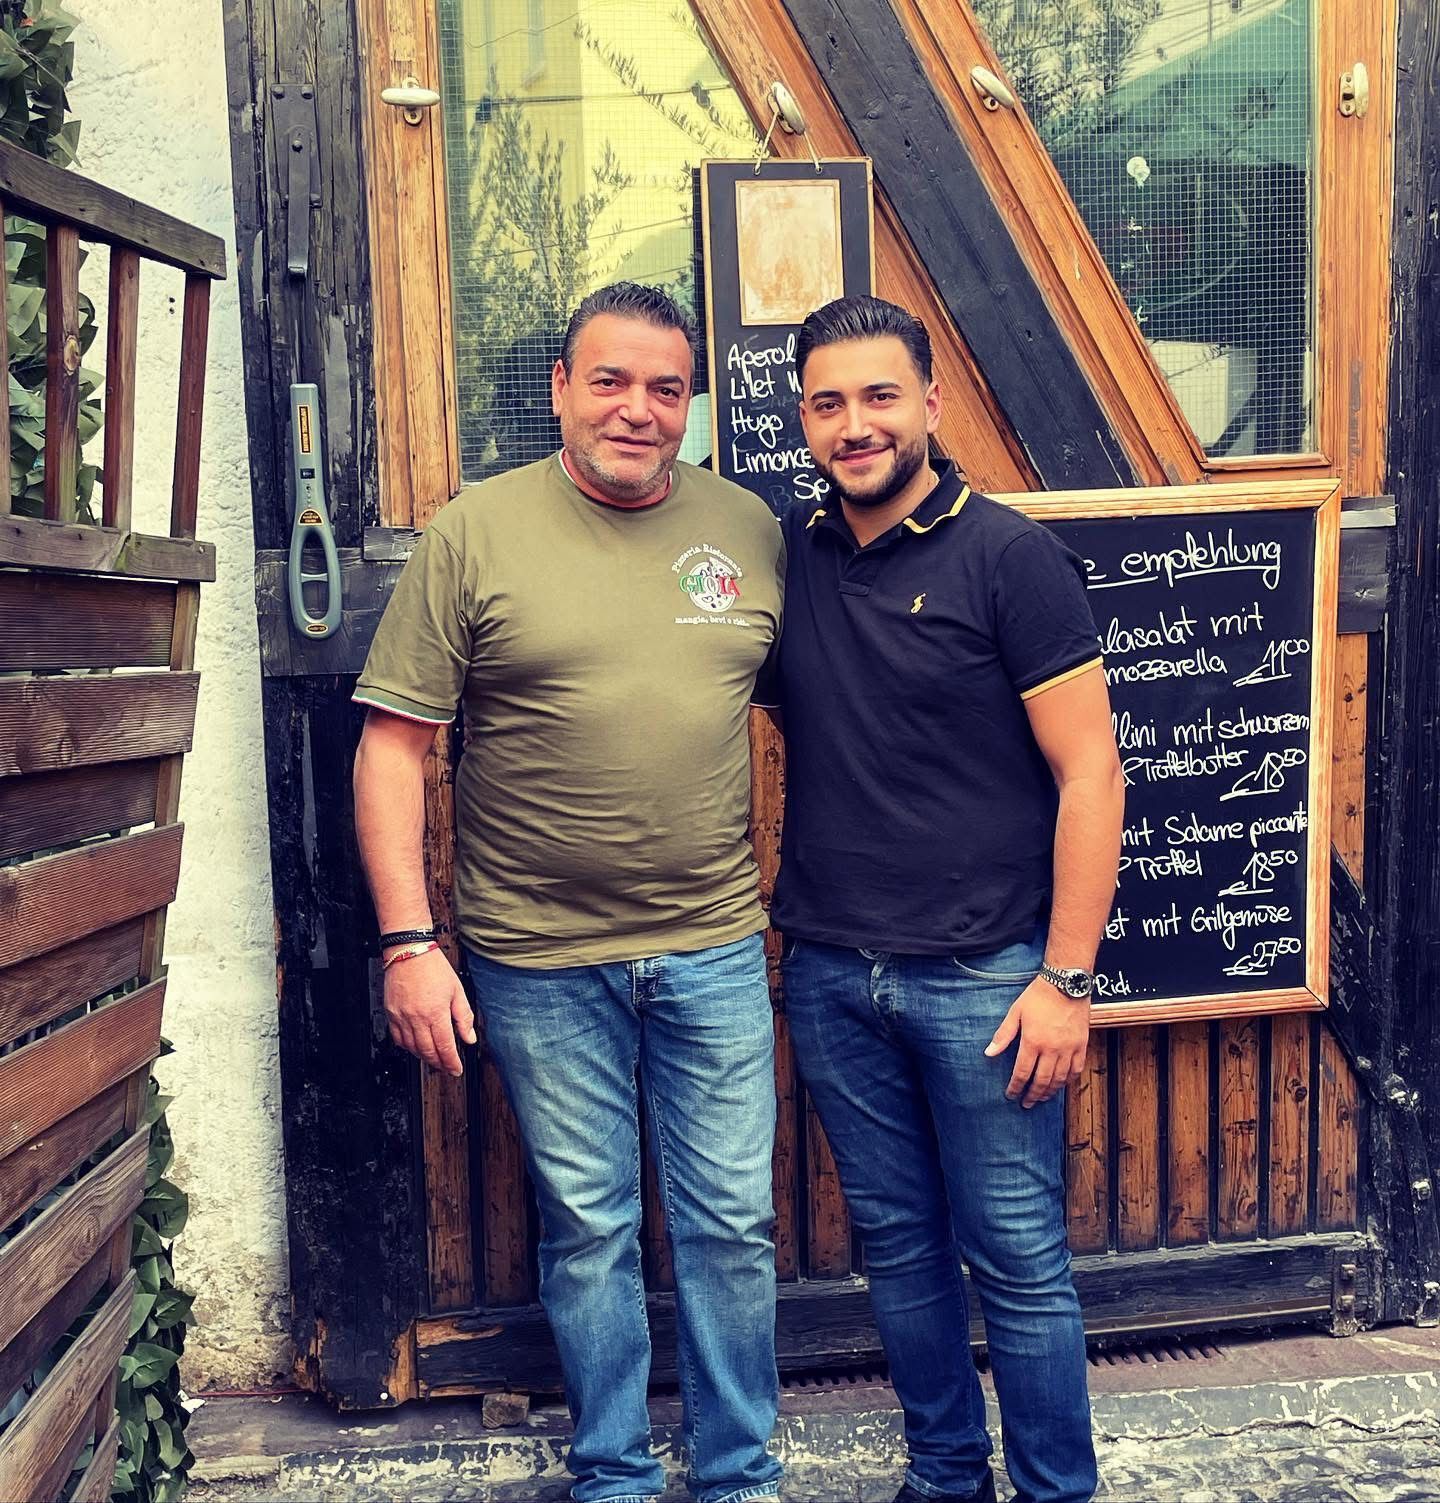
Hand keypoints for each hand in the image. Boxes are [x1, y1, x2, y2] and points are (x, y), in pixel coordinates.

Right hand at [384, 949, 476, 1075]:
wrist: (409, 952)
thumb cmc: (433, 967)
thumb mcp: (457, 991)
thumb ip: (464, 1017)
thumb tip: (469, 1038)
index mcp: (436, 1012)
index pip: (445, 1047)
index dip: (451, 1062)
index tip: (456, 1069)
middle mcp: (417, 1018)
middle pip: (428, 1051)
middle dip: (439, 1064)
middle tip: (446, 1068)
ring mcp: (401, 1017)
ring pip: (412, 1048)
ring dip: (423, 1057)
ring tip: (434, 1058)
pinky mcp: (391, 1013)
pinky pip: (397, 1038)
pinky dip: (407, 1047)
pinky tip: (415, 1046)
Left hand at [983, 975, 1089, 1108]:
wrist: (1065, 983)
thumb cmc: (1037, 996)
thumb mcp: (1015, 1012)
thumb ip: (1003, 1035)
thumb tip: (989, 1053)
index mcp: (1032, 1041)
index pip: (1022, 1072)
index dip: (1015, 1087)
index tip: (1011, 1095)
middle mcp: (1051, 1049)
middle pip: (1041, 1080)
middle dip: (1032, 1095)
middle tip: (1026, 1104)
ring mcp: (1068, 1048)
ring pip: (1059, 1079)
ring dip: (1049, 1091)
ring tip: (1041, 1098)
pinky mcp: (1081, 1045)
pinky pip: (1076, 1069)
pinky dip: (1068, 1080)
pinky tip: (1061, 1084)